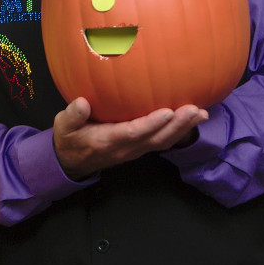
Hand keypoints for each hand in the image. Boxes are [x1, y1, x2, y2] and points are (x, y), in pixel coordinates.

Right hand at [53, 97, 207, 179]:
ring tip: (200, 113)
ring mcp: (134, 150)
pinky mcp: (138, 147)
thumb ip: (72, 115)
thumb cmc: (69, 139)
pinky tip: (189, 119)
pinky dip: (177, 131)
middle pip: (156, 139)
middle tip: (195, 110)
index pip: (133, 133)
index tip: (168, 111)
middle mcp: (125, 148)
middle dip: (177, 126)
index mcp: (107, 141)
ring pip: (162, 142)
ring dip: (183, 129)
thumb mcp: (63, 126)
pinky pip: (161, 141)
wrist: (72, 161)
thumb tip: (82, 103)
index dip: (152, 123)